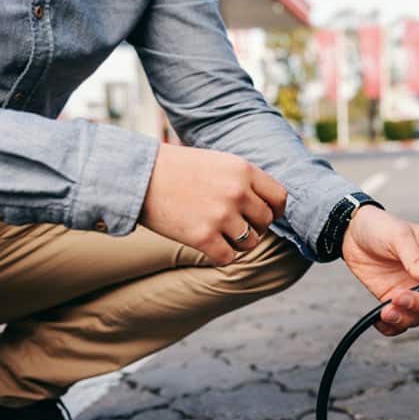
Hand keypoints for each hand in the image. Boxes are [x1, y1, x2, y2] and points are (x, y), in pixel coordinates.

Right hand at [140, 143, 286, 264]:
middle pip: (266, 222)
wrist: (138, 176)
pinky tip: (208, 244)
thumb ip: (244, 180)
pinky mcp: (203, 238)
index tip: (264, 214)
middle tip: (234, 223)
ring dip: (238, 242)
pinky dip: (221, 255)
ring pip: (250, 242)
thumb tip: (269, 204)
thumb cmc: (178, 168)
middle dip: (253, 226)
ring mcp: (221, 216)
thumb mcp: (218, 162)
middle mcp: (237, 192)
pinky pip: (228, 257)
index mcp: (244, 170)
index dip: (275, 209)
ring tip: (220, 233)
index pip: (280, 198)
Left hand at [342, 206, 418, 335]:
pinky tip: (382, 320)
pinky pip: (400, 321)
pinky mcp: (394, 300)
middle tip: (401, 296)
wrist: (352, 233)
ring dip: (406, 316)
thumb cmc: (381, 226)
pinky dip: (392, 326)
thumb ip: (417, 258)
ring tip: (388, 309)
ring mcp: (413, 290)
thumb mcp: (400, 236)